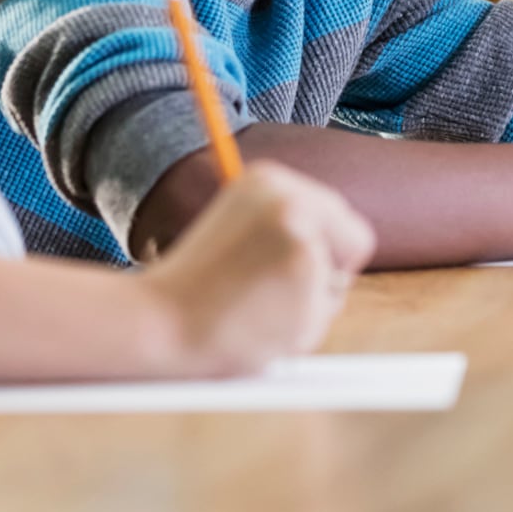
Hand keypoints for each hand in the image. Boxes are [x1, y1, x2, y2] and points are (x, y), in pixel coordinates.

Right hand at [139, 161, 375, 375]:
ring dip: (306, 305)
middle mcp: (293, 204)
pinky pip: (320, 319)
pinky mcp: (307, 294)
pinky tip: (254, 326)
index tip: (295, 261)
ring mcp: (303, 249)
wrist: (157, 322)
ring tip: (252, 307)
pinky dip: (295, 331)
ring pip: (336, 287)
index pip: (336, 211)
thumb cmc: (193, 284)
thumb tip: (340, 237)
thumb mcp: (236, 227)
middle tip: (279, 289)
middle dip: (330, 270)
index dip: (326, 242)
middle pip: (355, 241)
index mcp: (270, 180)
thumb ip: (285, 225)